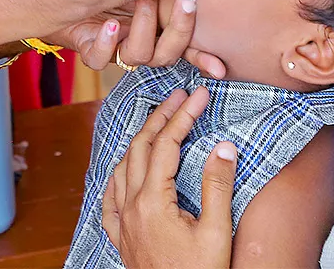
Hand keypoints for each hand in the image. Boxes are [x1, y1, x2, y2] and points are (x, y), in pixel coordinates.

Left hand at [53, 0, 226, 77]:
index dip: (202, 58)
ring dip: (145, 28)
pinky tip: (109, 23)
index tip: (219, 66)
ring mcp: (115, 45)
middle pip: (167, 54)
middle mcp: (139, 40)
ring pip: (138, 56)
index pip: (185, 45)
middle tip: (185, 1)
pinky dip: (107, 43)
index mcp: (157, 26)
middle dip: (180, 29)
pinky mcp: (89, 46)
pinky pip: (99, 58)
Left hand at [102, 88, 235, 268]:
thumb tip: (223, 146)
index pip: (166, 144)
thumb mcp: (217, 232)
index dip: (183, 114)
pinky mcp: (122, 239)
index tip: (198, 94)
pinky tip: (125, 169)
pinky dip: (119, 173)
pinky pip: (110, 197)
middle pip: (140, 147)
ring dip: (140, 140)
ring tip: (158, 122)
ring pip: (122, 167)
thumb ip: (217, 186)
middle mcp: (131, 208)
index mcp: (152, 202)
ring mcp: (123, 223)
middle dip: (159, 117)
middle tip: (179, 97)